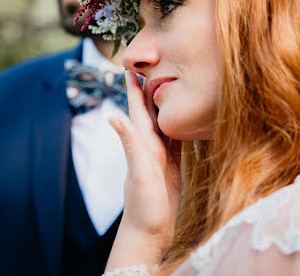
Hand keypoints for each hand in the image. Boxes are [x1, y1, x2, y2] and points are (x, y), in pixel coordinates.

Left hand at [108, 70, 181, 263]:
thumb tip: (113, 116)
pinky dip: (180, 127)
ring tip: (171, 86)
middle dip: (152, 90)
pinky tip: (186, 120)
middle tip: (156, 66)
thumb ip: (130, 144)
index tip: (130, 65)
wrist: (150, 233)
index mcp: (142, 144)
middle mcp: (150, 147)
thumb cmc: (143, 206)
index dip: (134, 88)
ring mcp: (161, 157)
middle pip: (152, 112)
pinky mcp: (173, 168)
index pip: (138, 110)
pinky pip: (178, 141)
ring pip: (165, 124)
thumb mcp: (138, 173)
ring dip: (166, 105)